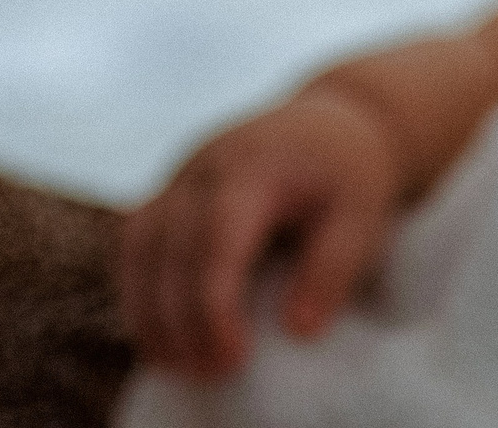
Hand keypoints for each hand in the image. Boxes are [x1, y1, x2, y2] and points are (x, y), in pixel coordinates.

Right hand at [118, 88, 405, 377]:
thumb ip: (332, 269)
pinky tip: (160, 334)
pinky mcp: (171, 189)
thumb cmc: (350, 176)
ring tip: (175, 366)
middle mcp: (205, 165)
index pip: (216, 239)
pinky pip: (136, 240)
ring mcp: (181, 173)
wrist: (335, 121)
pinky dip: (139, 289)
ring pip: (138, 244)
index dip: (213, 306)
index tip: (233, 360)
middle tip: (208, 376)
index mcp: (253, 166)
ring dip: (147, 310)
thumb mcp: (361, 217)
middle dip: (180, 321)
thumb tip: (298, 330)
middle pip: (169, 248)